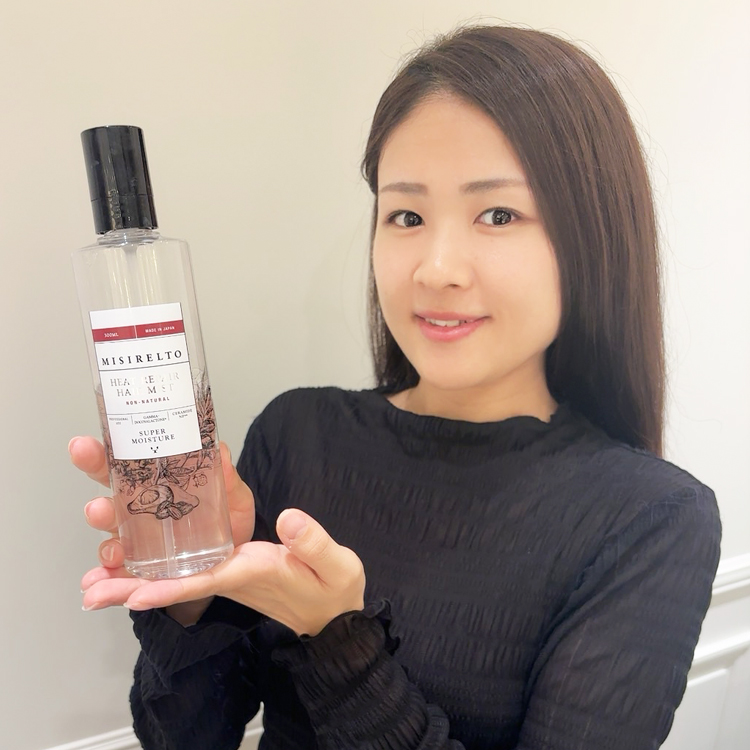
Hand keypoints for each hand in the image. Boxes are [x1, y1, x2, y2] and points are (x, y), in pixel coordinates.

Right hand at [71, 436, 255, 623]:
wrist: (239, 559)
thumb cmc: (229, 520)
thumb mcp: (234, 496)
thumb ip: (227, 477)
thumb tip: (219, 449)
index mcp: (154, 485)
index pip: (121, 466)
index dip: (99, 456)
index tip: (81, 446)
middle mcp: (138, 512)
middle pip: (108, 503)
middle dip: (95, 502)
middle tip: (95, 504)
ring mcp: (136, 542)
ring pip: (110, 540)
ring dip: (104, 545)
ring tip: (112, 552)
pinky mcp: (141, 570)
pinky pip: (117, 576)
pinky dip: (105, 581)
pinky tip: (98, 584)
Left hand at [84, 506, 365, 636]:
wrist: (331, 613)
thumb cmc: (333, 589)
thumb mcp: (336, 564)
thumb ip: (313, 542)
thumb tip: (289, 518)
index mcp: (251, 574)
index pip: (205, 581)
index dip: (168, 587)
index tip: (131, 594)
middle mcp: (229, 576)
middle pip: (174, 584)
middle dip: (130, 586)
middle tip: (88, 589)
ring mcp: (225, 573)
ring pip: (173, 578)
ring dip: (131, 580)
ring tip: (91, 582)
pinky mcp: (227, 567)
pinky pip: (184, 572)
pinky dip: (154, 571)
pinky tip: (128, 569)